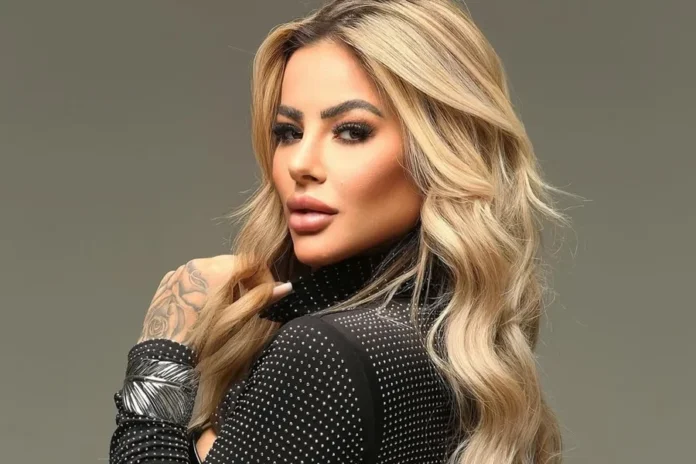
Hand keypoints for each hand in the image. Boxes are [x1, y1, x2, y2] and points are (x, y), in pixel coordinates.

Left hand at [137, 255, 291, 343]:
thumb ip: (261, 298)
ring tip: (224, 310)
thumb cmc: (201, 339)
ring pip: (213, 270)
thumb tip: (285, 287)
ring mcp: (179, 271)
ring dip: (225, 284)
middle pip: (232, 264)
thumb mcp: (236, 320)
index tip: (267, 294)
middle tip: (248, 305)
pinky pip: (194, 277)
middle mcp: (196, 264)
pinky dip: (204, 287)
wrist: (162, 355)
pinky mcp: (167, 281)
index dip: (264, 277)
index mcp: (216, 270)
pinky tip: (203, 310)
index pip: (251, 262)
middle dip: (245, 281)